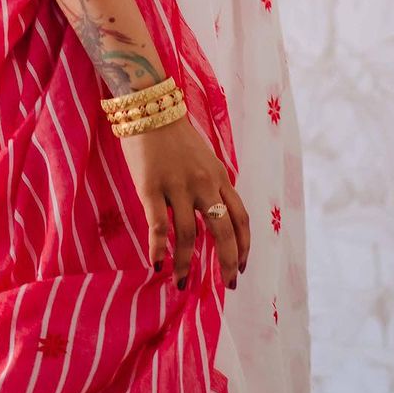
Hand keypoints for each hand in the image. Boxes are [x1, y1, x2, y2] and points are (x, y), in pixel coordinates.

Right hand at [118, 113, 249, 288]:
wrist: (149, 107)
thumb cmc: (174, 134)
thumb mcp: (205, 157)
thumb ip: (213, 184)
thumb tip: (215, 216)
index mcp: (219, 176)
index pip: (240, 218)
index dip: (244, 246)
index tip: (241, 267)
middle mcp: (204, 183)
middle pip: (223, 232)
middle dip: (227, 263)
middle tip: (226, 285)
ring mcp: (177, 185)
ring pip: (189, 234)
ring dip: (186, 263)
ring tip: (181, 283)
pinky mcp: (151, 187)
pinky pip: (158, 225)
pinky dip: (158, 248)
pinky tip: (157, 263)